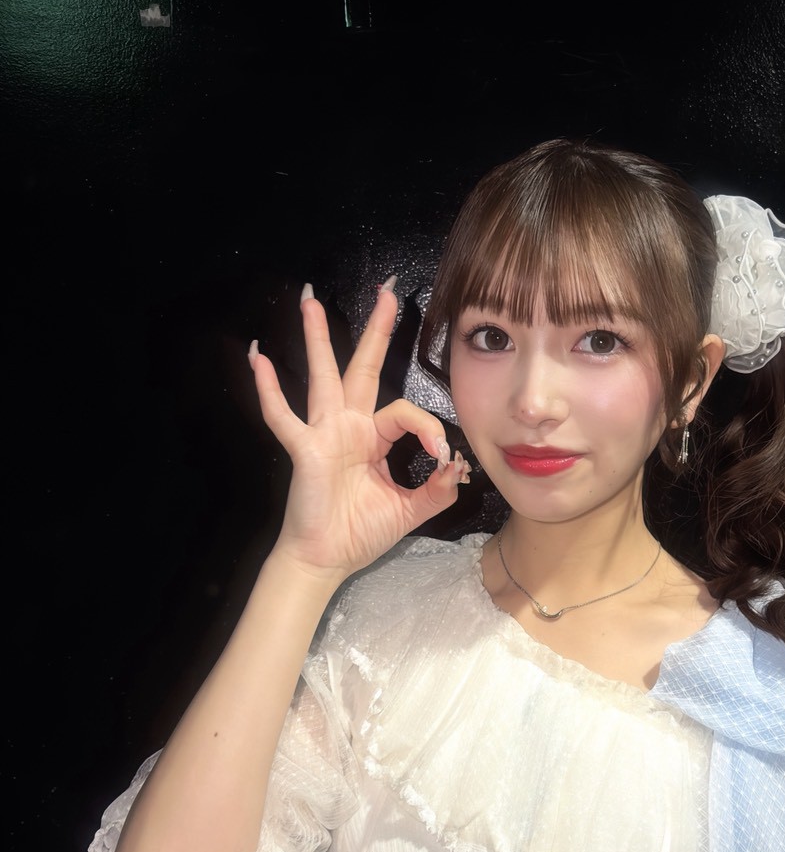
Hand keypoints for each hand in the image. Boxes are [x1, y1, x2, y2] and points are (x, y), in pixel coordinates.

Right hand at [249, 281, 466, 580]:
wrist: (327, 560)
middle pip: (365, 368)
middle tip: (387, 291)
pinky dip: (269, 390)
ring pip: (323, 377)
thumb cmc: (360, 533)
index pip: (406, 411)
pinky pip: (284, 416)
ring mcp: (324, 434)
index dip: (428, 428)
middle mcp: (349, 426)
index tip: (443, 456)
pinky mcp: (305, 450)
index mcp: (374, 437)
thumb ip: (437, 489)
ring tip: (310, 301)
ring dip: (318, 339)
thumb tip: (459, 467)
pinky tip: (258, 358)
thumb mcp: (410, 509)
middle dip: (377, 330)